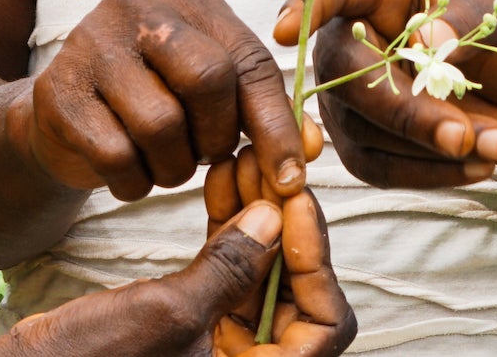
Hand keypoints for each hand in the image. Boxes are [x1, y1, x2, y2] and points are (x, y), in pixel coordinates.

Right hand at [0, 149, 351, 356]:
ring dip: (260, 217)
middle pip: (300, 293)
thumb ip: (231, 269)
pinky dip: (231, 229)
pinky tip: (223, 178)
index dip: (317, 262)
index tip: (294, 202)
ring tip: (244, 159)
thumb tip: (278, 216)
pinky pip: (231, 272)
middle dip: (288, 226)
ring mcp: (222, 345)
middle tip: (272, 165)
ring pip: (266, 275)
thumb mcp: (170, 313)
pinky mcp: (196, 323)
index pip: (326, 325)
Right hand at [9, 0, 306, 203]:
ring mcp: (91, 44)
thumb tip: (308, 150)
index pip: (248, 60)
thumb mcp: (210, 92)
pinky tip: (131, 173)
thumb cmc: (154, 98)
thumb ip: (261, 112)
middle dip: (215, 137)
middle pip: (206, 78)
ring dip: (173, 167)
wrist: (62, 113)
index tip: (288, 177)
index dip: (275, 125)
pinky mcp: (58, 91)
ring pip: (160, 123)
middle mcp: (137, 6)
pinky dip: (134, 182)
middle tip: (204, 155)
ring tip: (166, 164)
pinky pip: (116, 155)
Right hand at [274, 0, 496, 188]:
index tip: (288, 31)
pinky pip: (375, 166)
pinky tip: (477, 162)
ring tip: (488, 143)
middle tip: (460, 132)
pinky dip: (427, 173)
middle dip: (400, 107)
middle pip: (340, 67)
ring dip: (424, 144)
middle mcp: (357, 26)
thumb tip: (429, 43)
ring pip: (356, 123)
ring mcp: (352, 85)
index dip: (307, 3)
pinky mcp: (365, 138)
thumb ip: (475, 17)